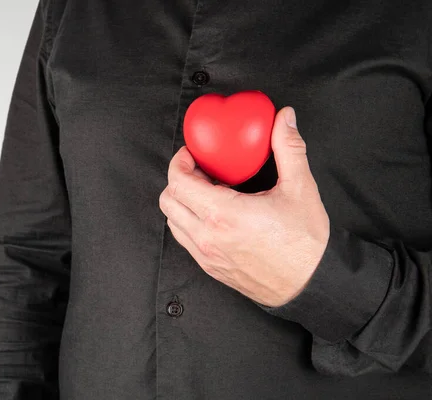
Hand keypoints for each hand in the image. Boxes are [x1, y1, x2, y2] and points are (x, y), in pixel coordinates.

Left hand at [159, 107, 329, 306]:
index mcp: (223, 214)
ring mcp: (206, 255)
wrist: (312, 284)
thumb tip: (285, 118)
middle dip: (178, 179)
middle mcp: (208, 237)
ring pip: (172, 221)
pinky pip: (184, 240)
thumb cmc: (306, 243)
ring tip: (207, 192)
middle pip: (168, 201)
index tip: (190, 154)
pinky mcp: (211, 268)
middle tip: (200, 170)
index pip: (178, 182)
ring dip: (182, 201)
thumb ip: (289, 148)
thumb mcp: (300, 188)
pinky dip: (188, 221)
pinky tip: (213, 214)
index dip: (178, 162)